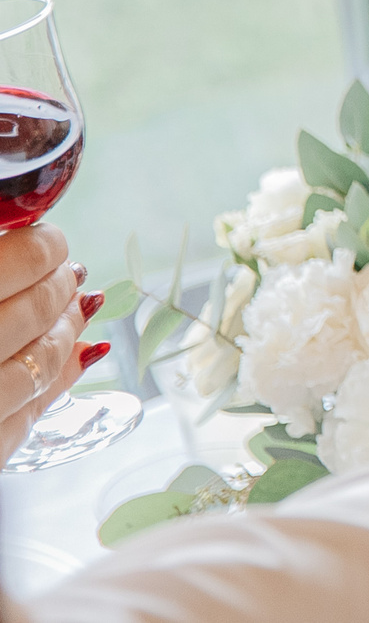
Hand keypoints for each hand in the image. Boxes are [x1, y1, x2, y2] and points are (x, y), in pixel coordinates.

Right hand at [0, 225, 84, 463]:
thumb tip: (25, 224)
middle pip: (33, 312)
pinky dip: (60, 379)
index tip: (51, 241)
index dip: (44, 247)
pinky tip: (79, 353)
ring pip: (41, 362)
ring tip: (73, 308)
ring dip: (66, 331)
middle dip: (59, 286)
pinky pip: (29, 416)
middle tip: (66, 272)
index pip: (19, 262)